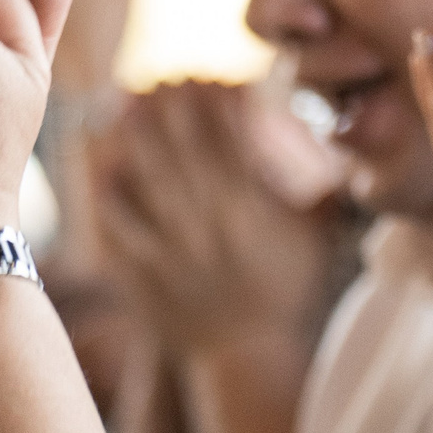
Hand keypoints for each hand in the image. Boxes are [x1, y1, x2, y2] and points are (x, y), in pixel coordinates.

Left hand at [87, 80, 346, 357]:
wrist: (247, 357)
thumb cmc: (286, 292)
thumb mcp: (313, 239)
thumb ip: (316, 190)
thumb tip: (329, 147)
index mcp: (252, 210)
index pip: (230, 136)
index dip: (217, 99)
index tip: (210, 75)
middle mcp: (209, 223)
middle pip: (182, 145)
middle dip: (172, 103)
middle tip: (165, 77)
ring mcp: (171, 248)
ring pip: (144, 176)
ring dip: (134, 133)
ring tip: (127, 101)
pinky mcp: (143, 272)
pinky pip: (117, 222)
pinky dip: (108, 190)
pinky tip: (103, 163)